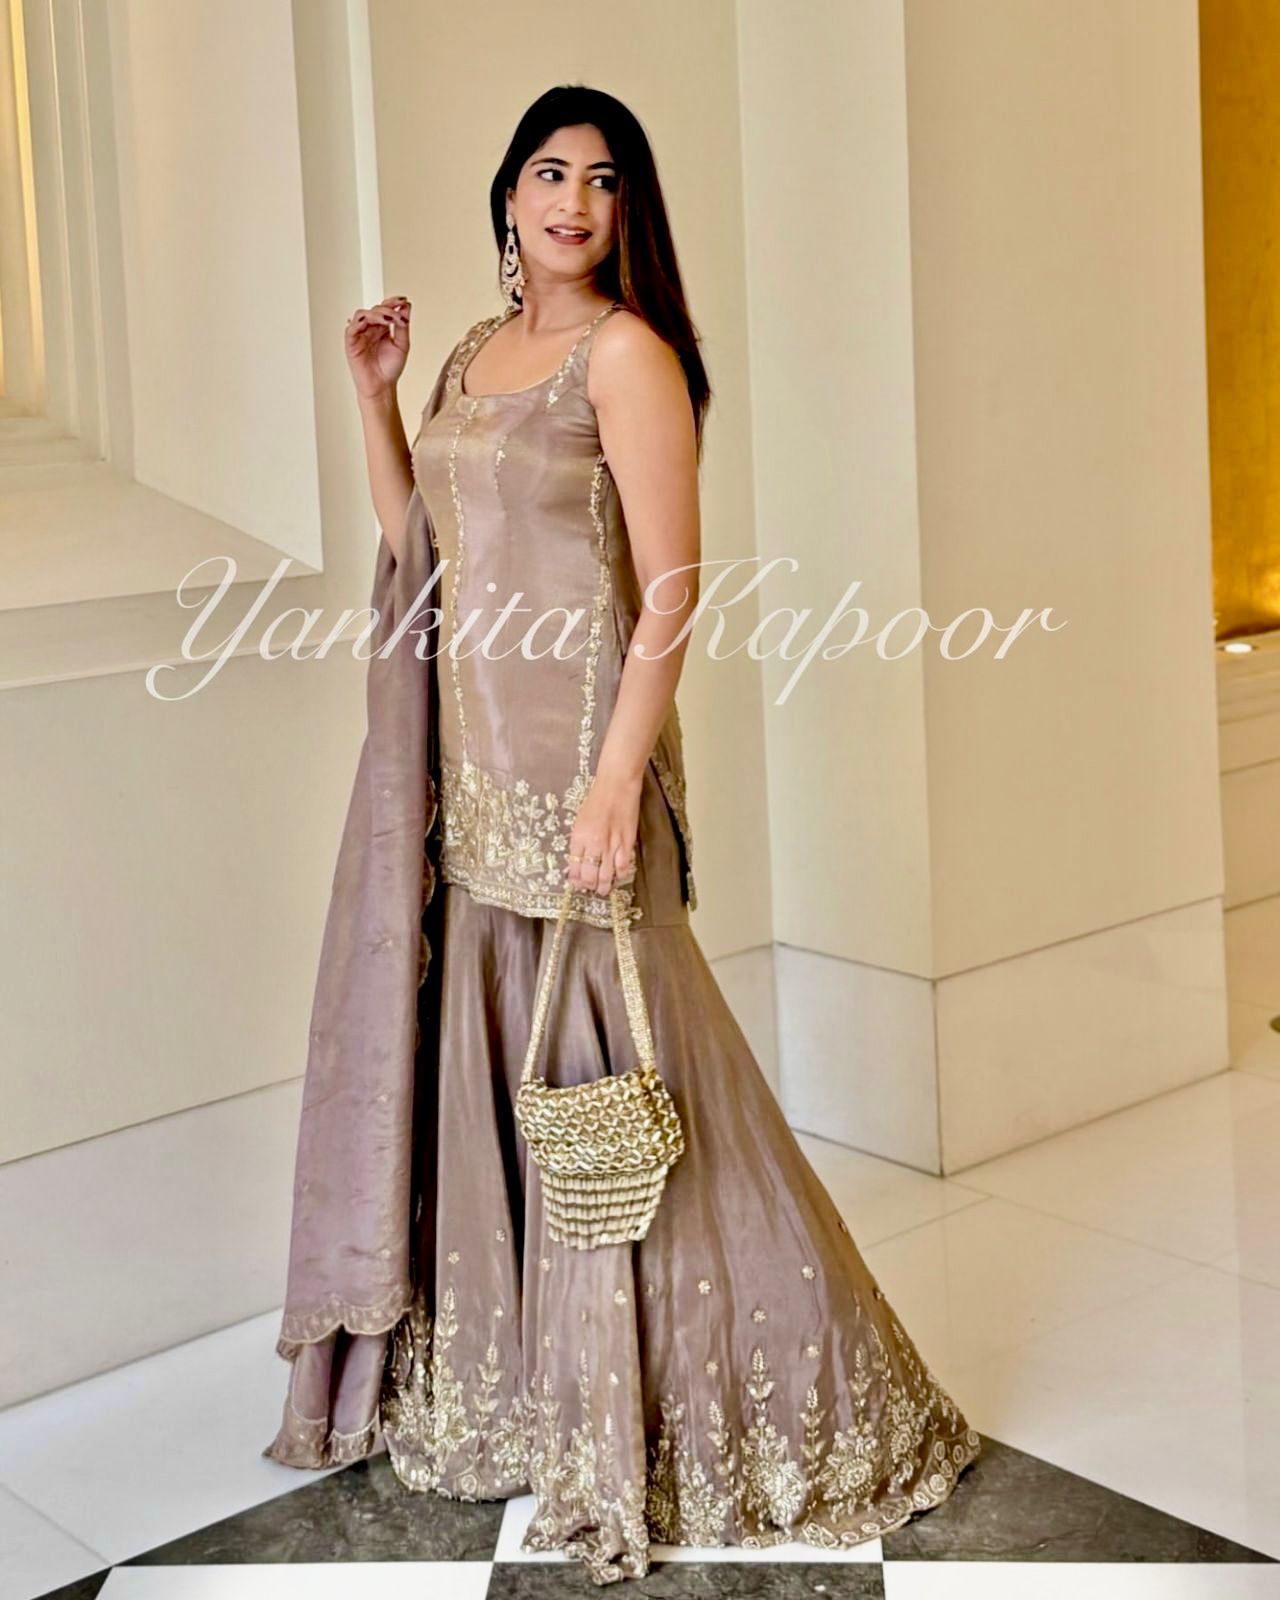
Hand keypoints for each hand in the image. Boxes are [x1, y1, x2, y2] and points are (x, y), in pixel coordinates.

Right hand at [344, 295, 410, 398]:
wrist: (382, 387)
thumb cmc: (390, 369)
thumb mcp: (402, 345)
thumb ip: (403, 326)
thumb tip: (406, 307)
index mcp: (382, 327)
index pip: (385, 308)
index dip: (393, 302)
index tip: (404, 300)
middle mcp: (370, 328)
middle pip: (375, 309)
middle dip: (388, 310)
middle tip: (399, 317)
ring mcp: (360, 334)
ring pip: (363, 314)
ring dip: (376, 314)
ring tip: (388, 319)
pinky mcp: (351, 343)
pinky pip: (351, 328)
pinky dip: (359, 322)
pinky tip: (370, 321)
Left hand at [567, 770, 641, 898]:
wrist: (617, 785)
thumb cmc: (597, 799)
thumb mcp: (580, 821)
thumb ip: (580, 841)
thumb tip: (578, 859)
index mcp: (579, 837)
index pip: (574, 867)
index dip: (575, 879)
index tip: (576, 883)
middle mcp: (594, 844)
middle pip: (589, 875)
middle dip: (588, 885)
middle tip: (589, 888)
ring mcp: (612, 845)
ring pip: (606, 876)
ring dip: (603, 885)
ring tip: (602, 889)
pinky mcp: (627, 843)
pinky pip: (623, 866)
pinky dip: (619, 874)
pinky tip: (617, 875)